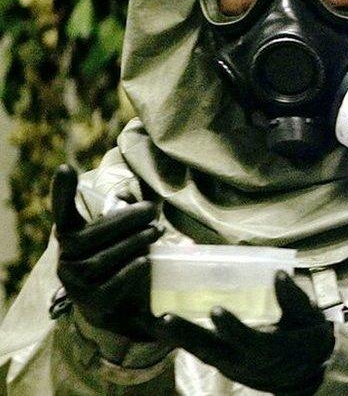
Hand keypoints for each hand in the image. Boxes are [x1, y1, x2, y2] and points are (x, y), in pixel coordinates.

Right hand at [52, 164, 163, 340]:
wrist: (116, 308)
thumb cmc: (119, 261)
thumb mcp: (117, 237)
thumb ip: (125, 218)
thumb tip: (151, 200)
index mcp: (70, 235)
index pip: (62, 211)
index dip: (62, 191)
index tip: (66, 168)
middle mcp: (65, 258)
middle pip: (92, 235)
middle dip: (126, 221)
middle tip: (153, 212)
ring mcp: (74, 282)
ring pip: (103, 259)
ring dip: (134, 243)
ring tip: (156, 232)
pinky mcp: (90, 302)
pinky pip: (112, 283)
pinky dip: (131, 270)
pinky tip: (145, 262)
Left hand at [154, 271, 334, 394]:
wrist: (304, 374)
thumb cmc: (307, 339)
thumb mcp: (310, 321)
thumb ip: (295, 300)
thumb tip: (279, 274)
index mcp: (272, 351)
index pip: (250, 342)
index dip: (233, 328)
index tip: (217, 310)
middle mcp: (246, 362)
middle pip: (213, 351)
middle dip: (187, 334)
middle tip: (164, 319)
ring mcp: (231, 366)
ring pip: (200, 353)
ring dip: (176, 338)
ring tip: (152, 320)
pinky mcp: (222, 364)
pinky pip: (198, 352)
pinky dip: (179, 340)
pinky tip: (160, 325)